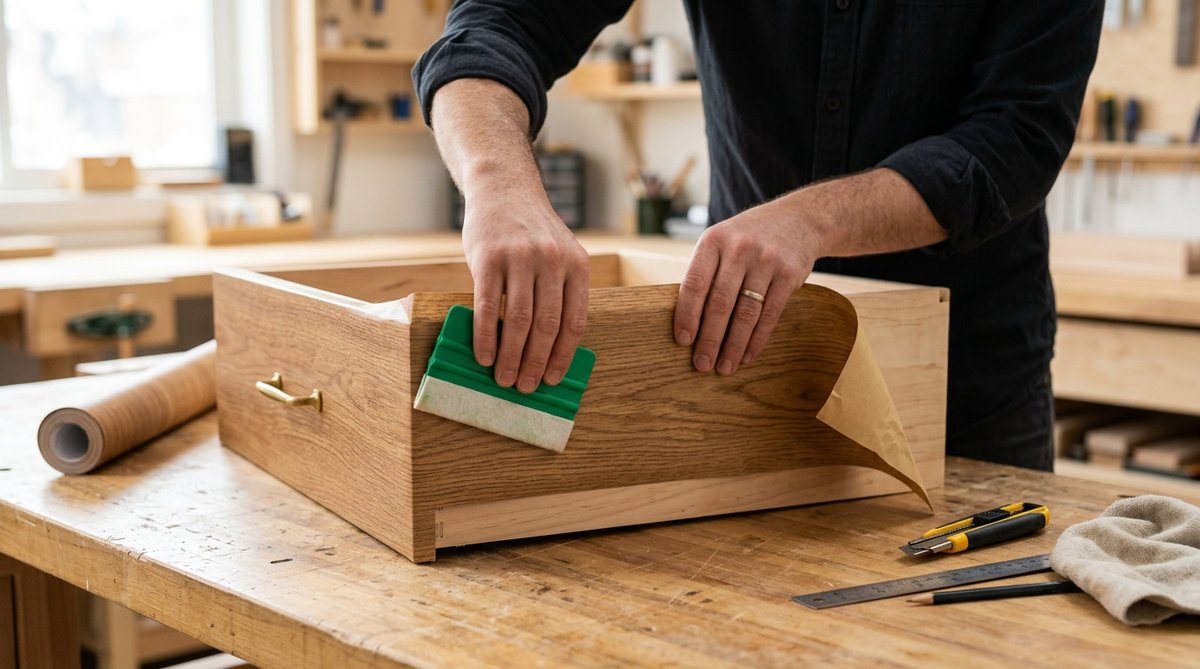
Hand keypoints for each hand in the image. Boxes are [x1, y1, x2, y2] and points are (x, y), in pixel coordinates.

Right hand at [462, 188, 589, 393]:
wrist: (504, 188)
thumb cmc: (532, 231)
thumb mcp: (560, 253)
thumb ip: (560, 291)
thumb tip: (550, 348)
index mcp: (577, 265)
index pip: (574, 321)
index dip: (563, 355)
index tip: (553, 379)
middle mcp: (552, 261)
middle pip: (547, 325)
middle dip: (537, 362)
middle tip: (526, 387)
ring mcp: (520, 258)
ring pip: (519, 319)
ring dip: (511, 356)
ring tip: (504, 378)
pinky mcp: (489, 258)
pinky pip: (488, 305)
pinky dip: (486, 335)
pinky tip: (483, 355)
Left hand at [673, 201, 821, 374]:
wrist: (800, 218)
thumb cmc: (749, 237)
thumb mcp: (723, 241)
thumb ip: (706, 272)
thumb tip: (687, 321)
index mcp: (713, 241)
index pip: (694, 283)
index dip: (687, 315)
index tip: (683, 341)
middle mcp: (738, 249)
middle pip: (720, 303)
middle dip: (710, 339)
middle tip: (702, 365)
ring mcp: (766, 260)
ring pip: (746, 313)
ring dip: (734, 345)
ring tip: (725, 367)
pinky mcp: (789, 274)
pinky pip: (770, 314)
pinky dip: (757, 339)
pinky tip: (748, 355)